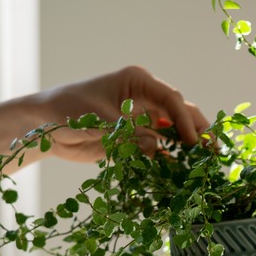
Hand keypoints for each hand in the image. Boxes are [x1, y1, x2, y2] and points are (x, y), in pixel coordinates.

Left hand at [31, 65, 208, 160]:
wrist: (43, 127)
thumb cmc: (66, 111)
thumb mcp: (97, 121)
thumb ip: (128, 135)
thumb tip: (158, 149)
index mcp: (137, 82)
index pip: (171, 98)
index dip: (185, 119)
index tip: (192, 141)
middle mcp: (144, 98)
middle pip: (180, 112)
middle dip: (197, 130)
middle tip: (212, 151)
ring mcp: (141, 118)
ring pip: (173, 131)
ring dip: (187, 146)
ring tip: (204, 164)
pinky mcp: (135, 138)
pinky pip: (158, 148)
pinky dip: (169, 159)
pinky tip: (180, 173)